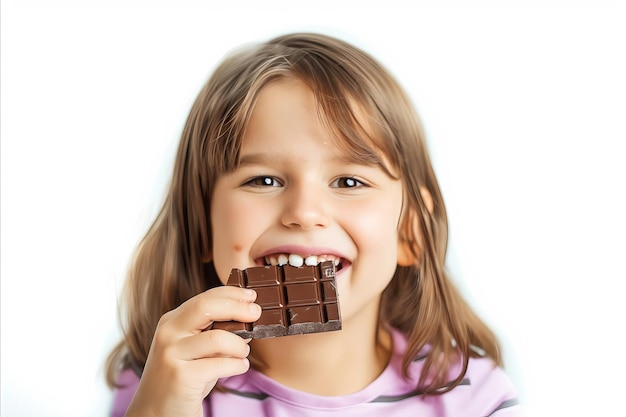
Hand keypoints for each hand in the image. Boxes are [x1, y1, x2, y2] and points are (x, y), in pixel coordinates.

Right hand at [124, 286, 260, 416]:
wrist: (155, 413)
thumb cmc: (182, 379)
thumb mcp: (194, 350)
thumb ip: (213, 333)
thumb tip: (247, 318)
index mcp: (171, 322)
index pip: (204, 298)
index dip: (231, 293)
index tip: (251, 295)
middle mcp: (168, 334)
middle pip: (206, 307)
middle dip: (237, 307)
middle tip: (256, 313)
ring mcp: (171, 354)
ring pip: (218, 338)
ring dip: (239, 345)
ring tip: (243, 353)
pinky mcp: (181, 377)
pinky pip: (220, 364)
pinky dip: (237, 365)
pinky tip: (239, 367)